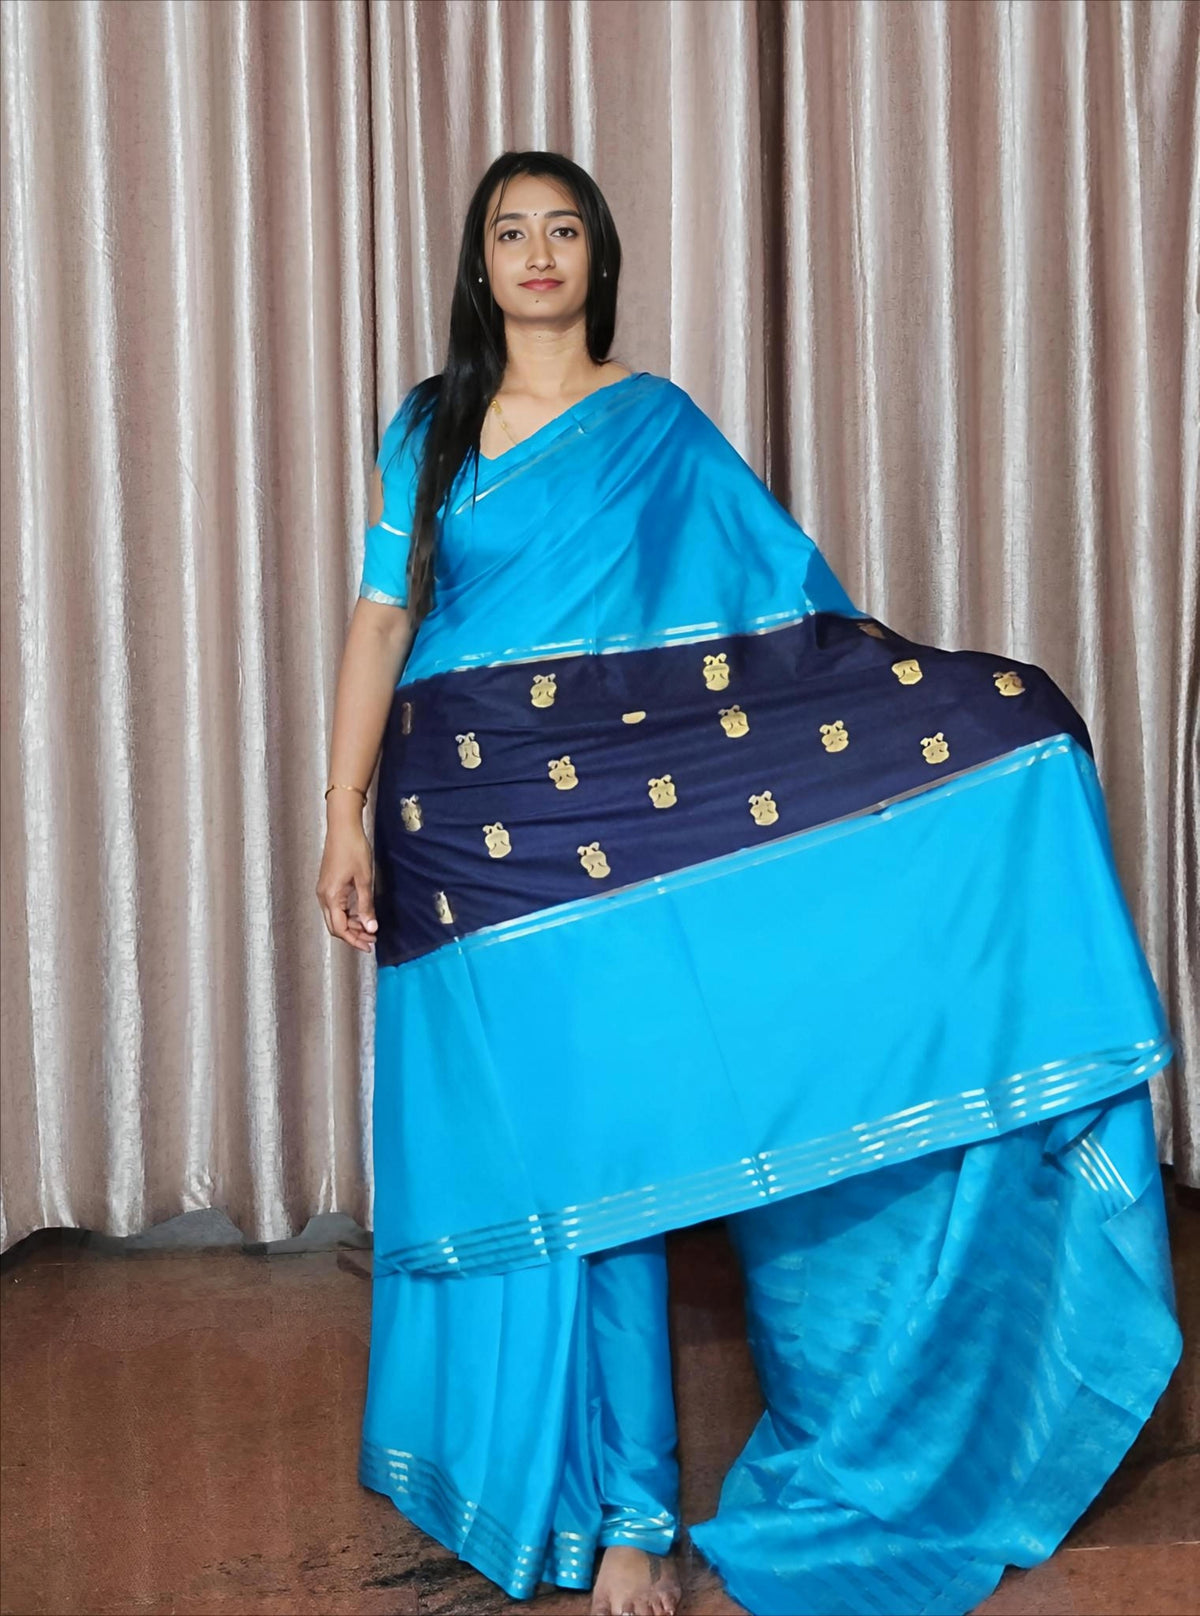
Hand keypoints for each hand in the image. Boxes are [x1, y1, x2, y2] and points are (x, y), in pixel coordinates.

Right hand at [316, 814, 377, 952]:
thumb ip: (366, 906)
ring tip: (370, 928)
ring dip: (352, 925)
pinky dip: (349, 914)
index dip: (354, 940)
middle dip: (353, 935)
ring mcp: (324, 890)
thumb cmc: (353, 849)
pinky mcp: (328, 885)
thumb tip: (370, 928)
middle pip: (335, 926)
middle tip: (372, 940)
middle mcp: (323, 896)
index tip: (369, 945)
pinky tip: (362, 914)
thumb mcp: (364, 879)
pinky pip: (336, 906)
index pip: (340, 929)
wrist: (343, 827)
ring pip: (336, 917)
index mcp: (330, 897)